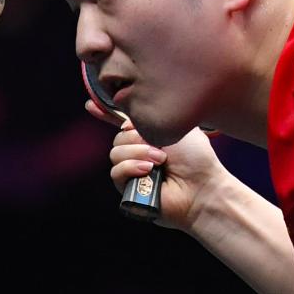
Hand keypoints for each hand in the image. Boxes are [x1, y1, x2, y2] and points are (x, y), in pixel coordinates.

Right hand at [86, 101, 229, 231]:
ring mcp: (133, 171)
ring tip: (160, 161)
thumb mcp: (178, 128)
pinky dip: (131, 168)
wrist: (202, 188)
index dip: (105, 114)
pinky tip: (148, 170)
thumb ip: (153, 118)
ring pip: (115, 153)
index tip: (90, 105)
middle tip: (161, 149)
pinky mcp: (128, 189)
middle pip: (118, 137)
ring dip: (138, 153)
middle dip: (136, 138)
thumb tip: (126, 120)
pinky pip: (116, 172)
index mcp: (150, 136)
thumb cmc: (197, 159)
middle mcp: (140, 153)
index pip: (122, 124)